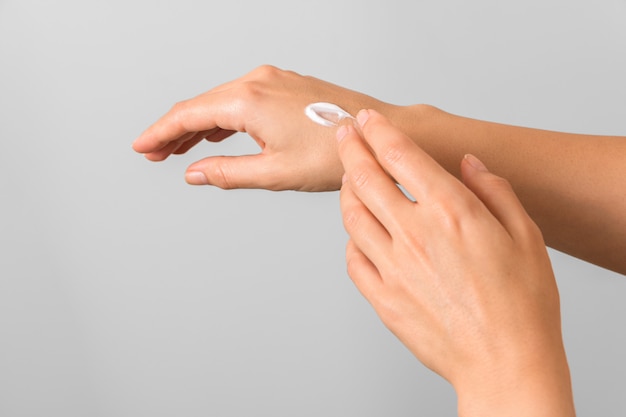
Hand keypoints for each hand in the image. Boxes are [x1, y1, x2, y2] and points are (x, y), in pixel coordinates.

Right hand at [132, 65, 398, 190]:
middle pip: (200, 105)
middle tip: (154, 154)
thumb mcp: (275, 172)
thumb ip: (229, 172)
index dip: (160, 133)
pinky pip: (241, 99)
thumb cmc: (335, 154)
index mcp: (248, 100)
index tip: (141, 147)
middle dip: (174, 130)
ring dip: (197, 125)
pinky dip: (223, 118)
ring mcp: (273, 79)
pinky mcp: (285, 84)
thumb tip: (194, 173)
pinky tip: (216, 134)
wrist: (376, 136)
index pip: (189, 115)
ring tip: (179, 150)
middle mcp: (257, 81)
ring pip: (220, 101)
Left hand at [337, 110, 574, 415]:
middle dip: (351, 150)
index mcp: (450, 212)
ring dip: (346, 191)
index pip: (401, 156)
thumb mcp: (525, 235)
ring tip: (349, 180)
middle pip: (365, 179)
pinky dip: (352, 239)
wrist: (505, 362)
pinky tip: (359, 234)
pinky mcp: (382, 297)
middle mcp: (413, 234)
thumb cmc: (522, 304)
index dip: (379, 131)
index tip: (368, 120)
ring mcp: (392, 267)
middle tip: (344, 135)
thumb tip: (469, 165)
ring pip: (351, 216)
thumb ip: (493, 191)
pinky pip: (353, 258)